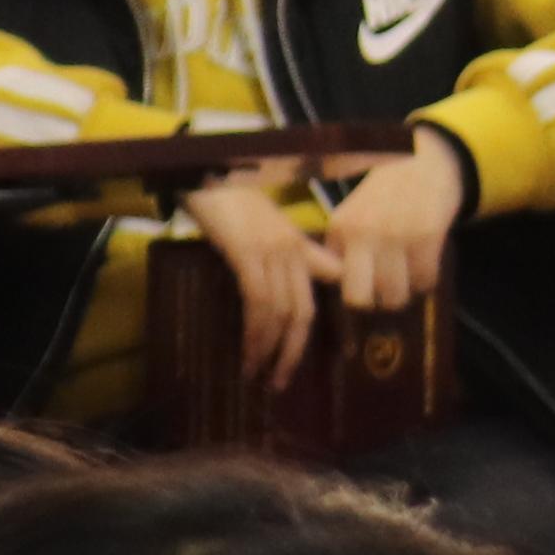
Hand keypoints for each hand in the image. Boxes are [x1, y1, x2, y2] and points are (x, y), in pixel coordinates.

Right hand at [178, 174, 332, 389]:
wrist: (212, 173)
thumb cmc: (236, 202)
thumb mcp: (270, 230)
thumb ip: (291, 256)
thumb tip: (310, 280)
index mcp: (302, 247)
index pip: (329, 289)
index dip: (337, 323)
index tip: (343, 355)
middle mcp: (294, 252)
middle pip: (305, 312)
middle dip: (294, 351)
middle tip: (281, 381)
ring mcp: (273, 252)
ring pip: (281, 312)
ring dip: (269, 350)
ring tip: (257, 374)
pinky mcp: (247, 254)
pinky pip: (258, 302)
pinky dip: (255, 332)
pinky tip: (248, 353)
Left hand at [321, 131, 470, 317]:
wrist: (427, 159)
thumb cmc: (386, 192)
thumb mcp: (353, 213)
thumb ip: (341, 247)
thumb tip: (338, 287)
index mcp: (341, 228)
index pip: (335, 283)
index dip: (353, 292)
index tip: (365, 288)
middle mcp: (365, 232)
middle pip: (360, 299)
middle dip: (374, 302)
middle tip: (385, 293)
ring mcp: (397, 233)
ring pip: (395, 294)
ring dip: (403, 293)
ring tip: (406, 281)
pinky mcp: (428, 233)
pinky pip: (425, 278)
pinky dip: (426, 281)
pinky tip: (424, 267)